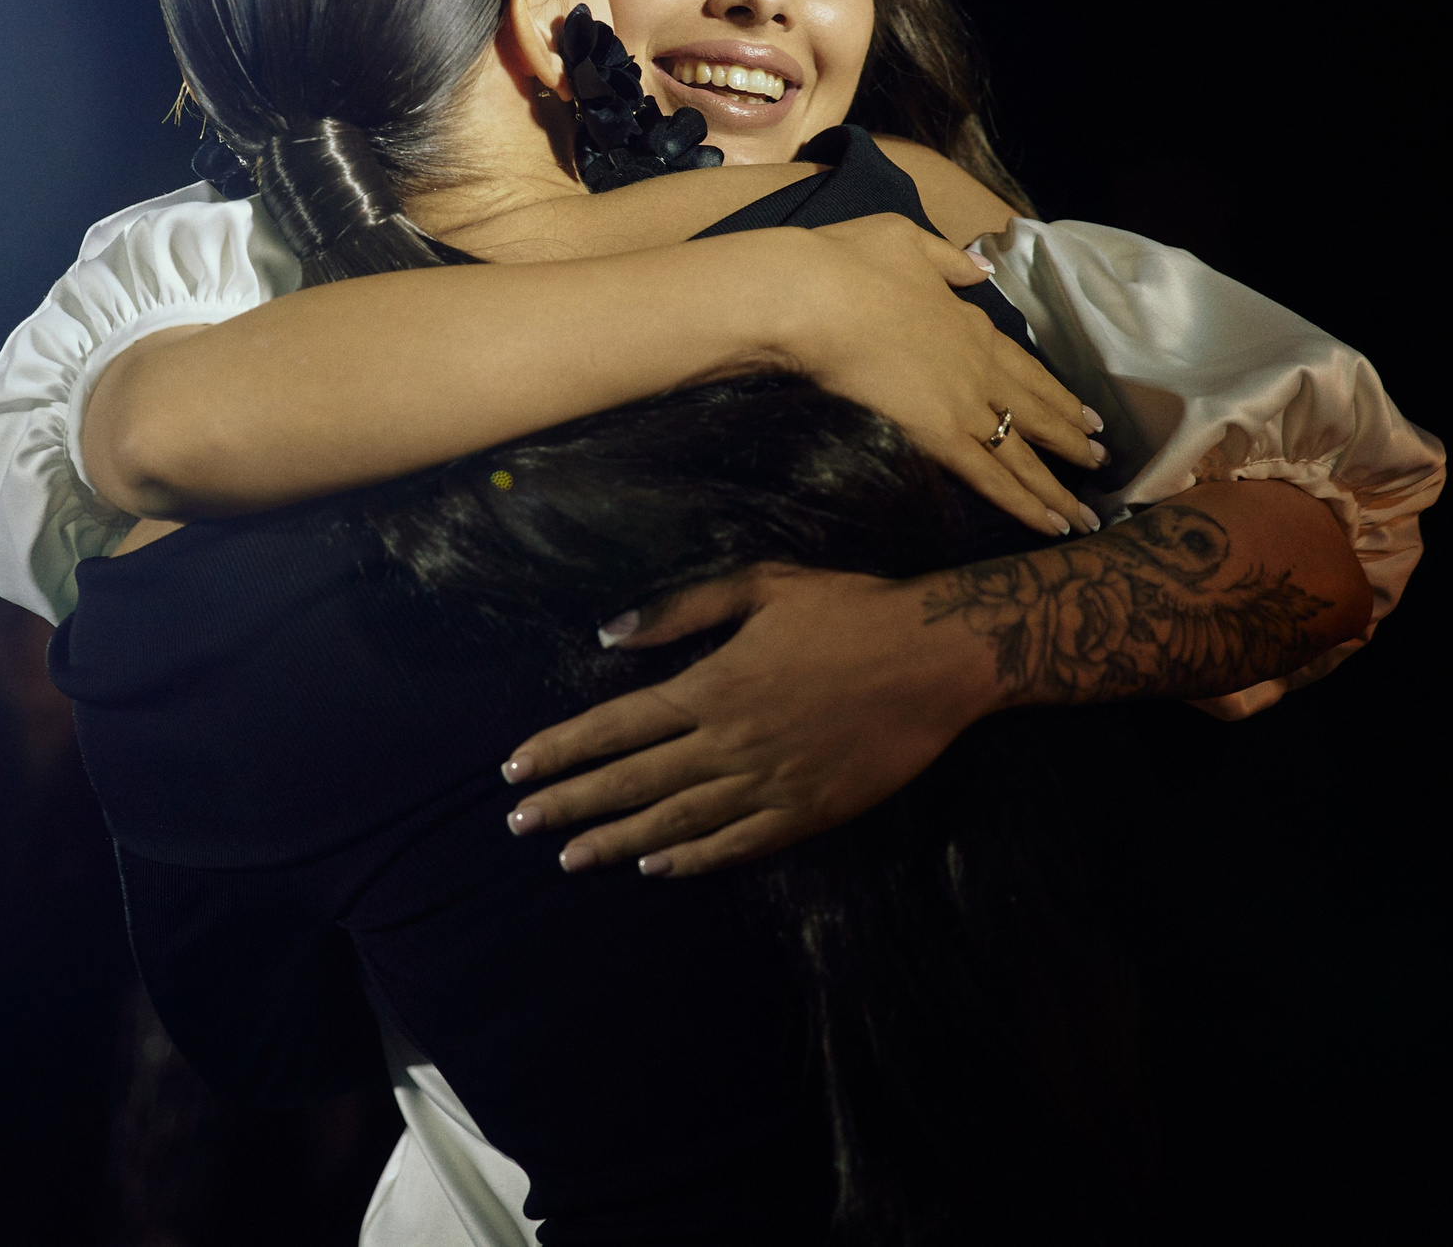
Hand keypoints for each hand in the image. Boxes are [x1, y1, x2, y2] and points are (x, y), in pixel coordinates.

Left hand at [498, 565, 990, 875]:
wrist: (937, 658)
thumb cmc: (849, 610)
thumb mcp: (761, 584)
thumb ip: (682, 608)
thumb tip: (610, 633)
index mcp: (711, 685)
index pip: (614, 726)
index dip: (561, 750)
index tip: (515, 769)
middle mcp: (729, 741)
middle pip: (631, 781)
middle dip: (569, 803)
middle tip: (517, 824)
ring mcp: (768, 783)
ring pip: (674, 821)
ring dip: (615, 840)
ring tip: (567, 856)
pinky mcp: (807, 812)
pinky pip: (736, 844)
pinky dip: (691, 859)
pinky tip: (654, 868)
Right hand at [785, 215, 1106, 534]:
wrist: (816, 296)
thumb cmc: (849, 264)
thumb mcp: (906, 239)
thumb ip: (950, 260)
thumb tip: (979, 270)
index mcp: (971, 323)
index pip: (1025, 368)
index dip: (1056, 393)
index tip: (1084, 413)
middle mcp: (980, 367)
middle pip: (1036, 412)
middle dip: (1070, 439)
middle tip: (1100, 459)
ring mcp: (964, 404)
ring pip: (1022, 454)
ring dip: (1055, 486)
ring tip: (1084, 513)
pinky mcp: (939, 435)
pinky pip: (992, 478)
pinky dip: (1026, 504)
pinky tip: (1050, 524)